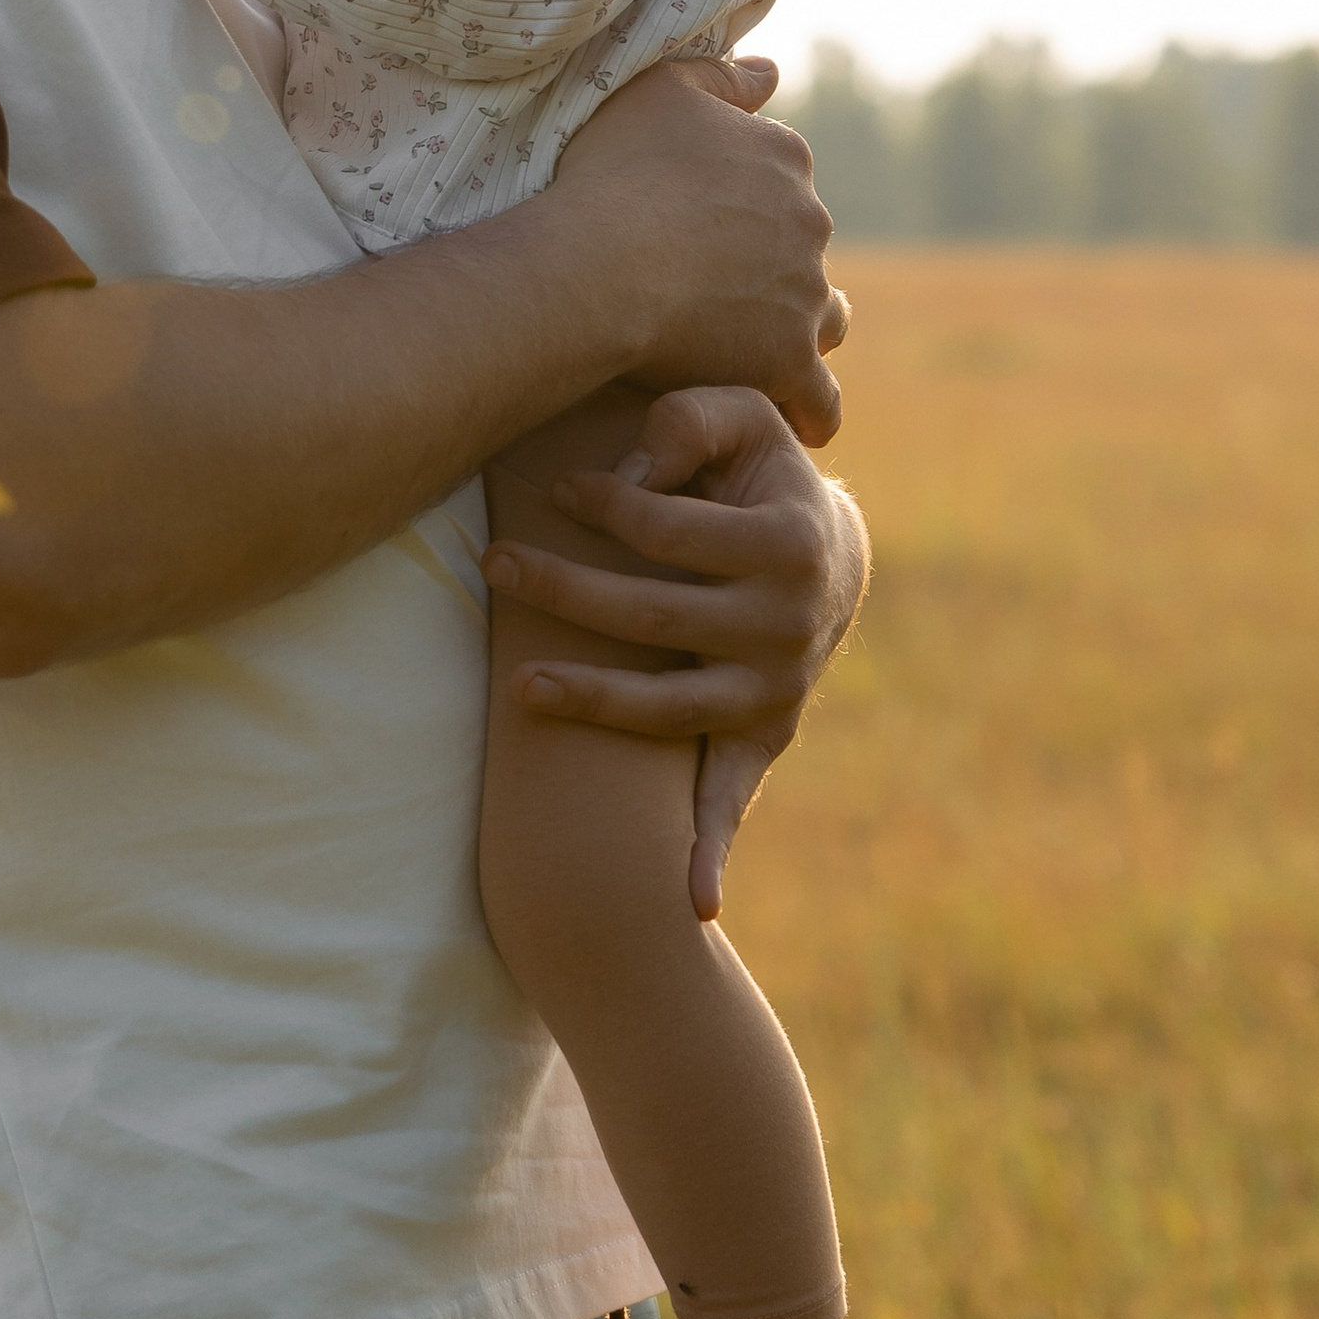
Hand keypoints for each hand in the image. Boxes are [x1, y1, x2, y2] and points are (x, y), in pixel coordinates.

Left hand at [479, 385, 869, 911]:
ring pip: (669, 709)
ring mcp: (775, 690)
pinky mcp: (763, 734)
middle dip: (565, 591)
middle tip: (492, 562)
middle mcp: (788, 627)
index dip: (604, 505)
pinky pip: (733, 797)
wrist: (826, 555)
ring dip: (593, 704)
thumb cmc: (758, 473)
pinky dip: (715, 850)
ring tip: (519, 690)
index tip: (554, 488)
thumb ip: (689, 418)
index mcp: (789, 545)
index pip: (669, 532)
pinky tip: (693, 903)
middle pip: (654, 619)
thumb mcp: (741, 415)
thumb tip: (633, 465)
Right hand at [551, 58, 848, 442]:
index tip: (703, 227)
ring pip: (820, 317)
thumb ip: (720, 77)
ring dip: (796, 332)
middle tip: (708, 293)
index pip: (779, 180)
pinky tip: (790, 422)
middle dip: (768, 267)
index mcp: (784, 155)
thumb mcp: (656, 92)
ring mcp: (805, 293)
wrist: (597, 263)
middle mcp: (811, 220)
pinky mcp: (789, 359)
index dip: (740, 206)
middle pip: (800, 249)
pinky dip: (809, 410)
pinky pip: (818, 397)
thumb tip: (772, 73)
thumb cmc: (611, 175)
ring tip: (751, 353)